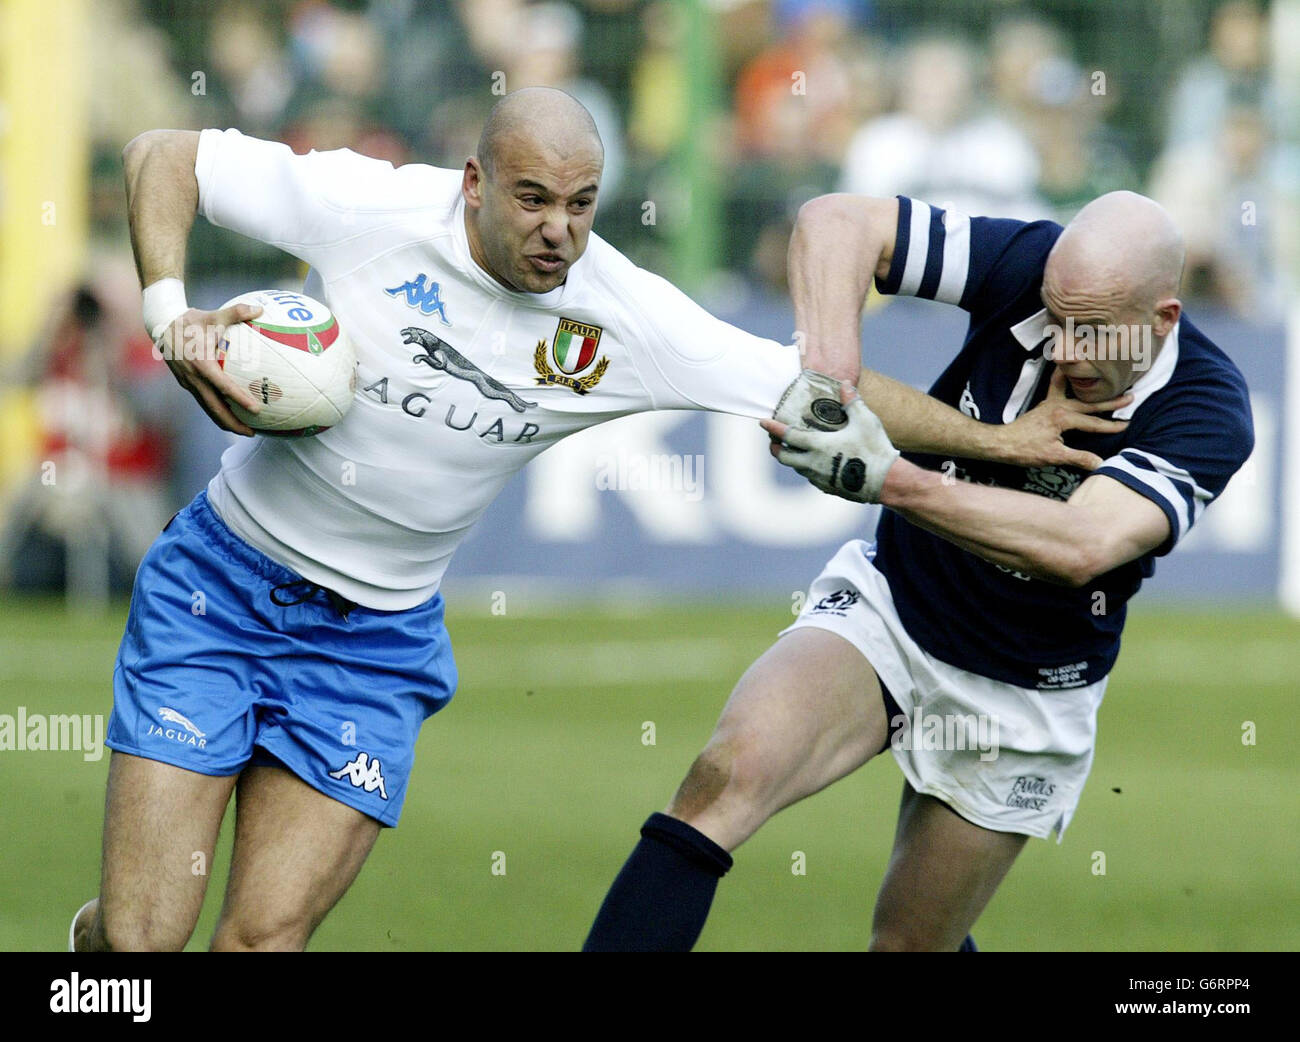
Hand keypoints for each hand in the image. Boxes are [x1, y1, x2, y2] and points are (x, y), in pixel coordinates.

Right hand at [154, 302, 263, 435]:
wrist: (161, 325)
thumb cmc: (190, 321)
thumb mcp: (213, 316)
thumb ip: (236, 312)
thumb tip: (260, 308)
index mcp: (201, 365)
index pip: (224, 388)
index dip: (240, 400)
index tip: (257, 410)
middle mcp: (193, 379)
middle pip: (214, 409)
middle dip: (233, 424)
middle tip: (252, 433)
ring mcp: (188, 383)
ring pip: (208, 409)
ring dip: (225, 422)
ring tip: (244, 430)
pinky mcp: (186, 384)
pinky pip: (204, 401)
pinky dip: (217, 411)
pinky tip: (231, 413)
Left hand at [761, 381, 899, 502]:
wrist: (886, 482)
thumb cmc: (874, 449)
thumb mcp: (865, 421)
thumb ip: (852, 402)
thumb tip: (845, 384)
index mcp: (818, 445)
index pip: (787, 435)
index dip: (773, 428)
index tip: (762, 422)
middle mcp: (813, 463)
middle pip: (783, 457)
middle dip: (775, 448)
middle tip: (773, 441)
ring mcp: (819, 478)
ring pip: (796, 468)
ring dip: (791, 458)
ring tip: (794, 450)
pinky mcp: (828, 487)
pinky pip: (811, 478)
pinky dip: (807, 469)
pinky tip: (814, 464)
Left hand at [998, 367, 1130, 469]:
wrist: (1000, 443)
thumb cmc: (1024, 450)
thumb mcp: (1054, 457)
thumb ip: (1079, 458)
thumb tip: (1101, 464)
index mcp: (1063, 418)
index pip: (1093, 423)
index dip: (1111, 426)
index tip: (1127, 424)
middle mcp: (1058, 406)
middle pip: (1090, 404)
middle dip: (1111, 402)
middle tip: (1130, 396)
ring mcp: (1050, 403)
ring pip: (1075, 391)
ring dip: (1091, 386)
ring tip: (1104, 372)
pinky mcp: (1044, 405)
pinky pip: (1057, 386)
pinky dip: (1064, 377)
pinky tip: (1066, 368)